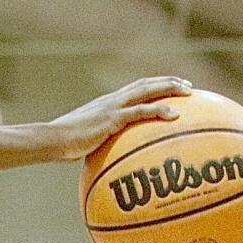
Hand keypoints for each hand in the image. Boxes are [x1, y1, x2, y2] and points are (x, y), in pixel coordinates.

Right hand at [49, 76, 192, 161]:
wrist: (54, 140)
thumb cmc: (65, 145)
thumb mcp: (85, 141)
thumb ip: (99, 144)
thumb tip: (106, 159)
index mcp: (107, 103)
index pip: (135, 88)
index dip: (154, 85)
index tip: (171, 88)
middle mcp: (112, 100)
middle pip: (145, 84)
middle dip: (168, 82)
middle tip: (187, 86)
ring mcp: (113, 107)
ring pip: (147, 91)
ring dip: (169, 89)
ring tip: (188, 93)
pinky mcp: (112, 118)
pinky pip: (141, 111)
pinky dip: (160, 111)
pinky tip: (175, 116)